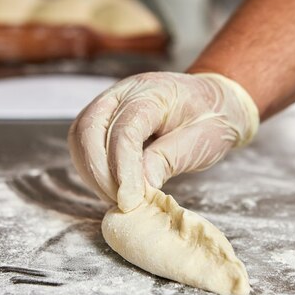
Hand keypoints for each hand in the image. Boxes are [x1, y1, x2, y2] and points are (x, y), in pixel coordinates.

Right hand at [68, 72, 258, 211]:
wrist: (214, 100)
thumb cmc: (211, 118)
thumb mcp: (200, 141)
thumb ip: (167, 160)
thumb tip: (139, 187)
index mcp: (154, 92)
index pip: (126, 130)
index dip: (123, 168)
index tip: (128, 200)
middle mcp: (124, 91)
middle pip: (89, 128)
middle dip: (98, 171)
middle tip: (120, 202)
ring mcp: (110, 101)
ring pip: (80, 135)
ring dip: (91, 171)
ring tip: (115, 197)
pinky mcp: (104, 117)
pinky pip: (83, 140)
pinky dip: (90, 167)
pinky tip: (110, 186)